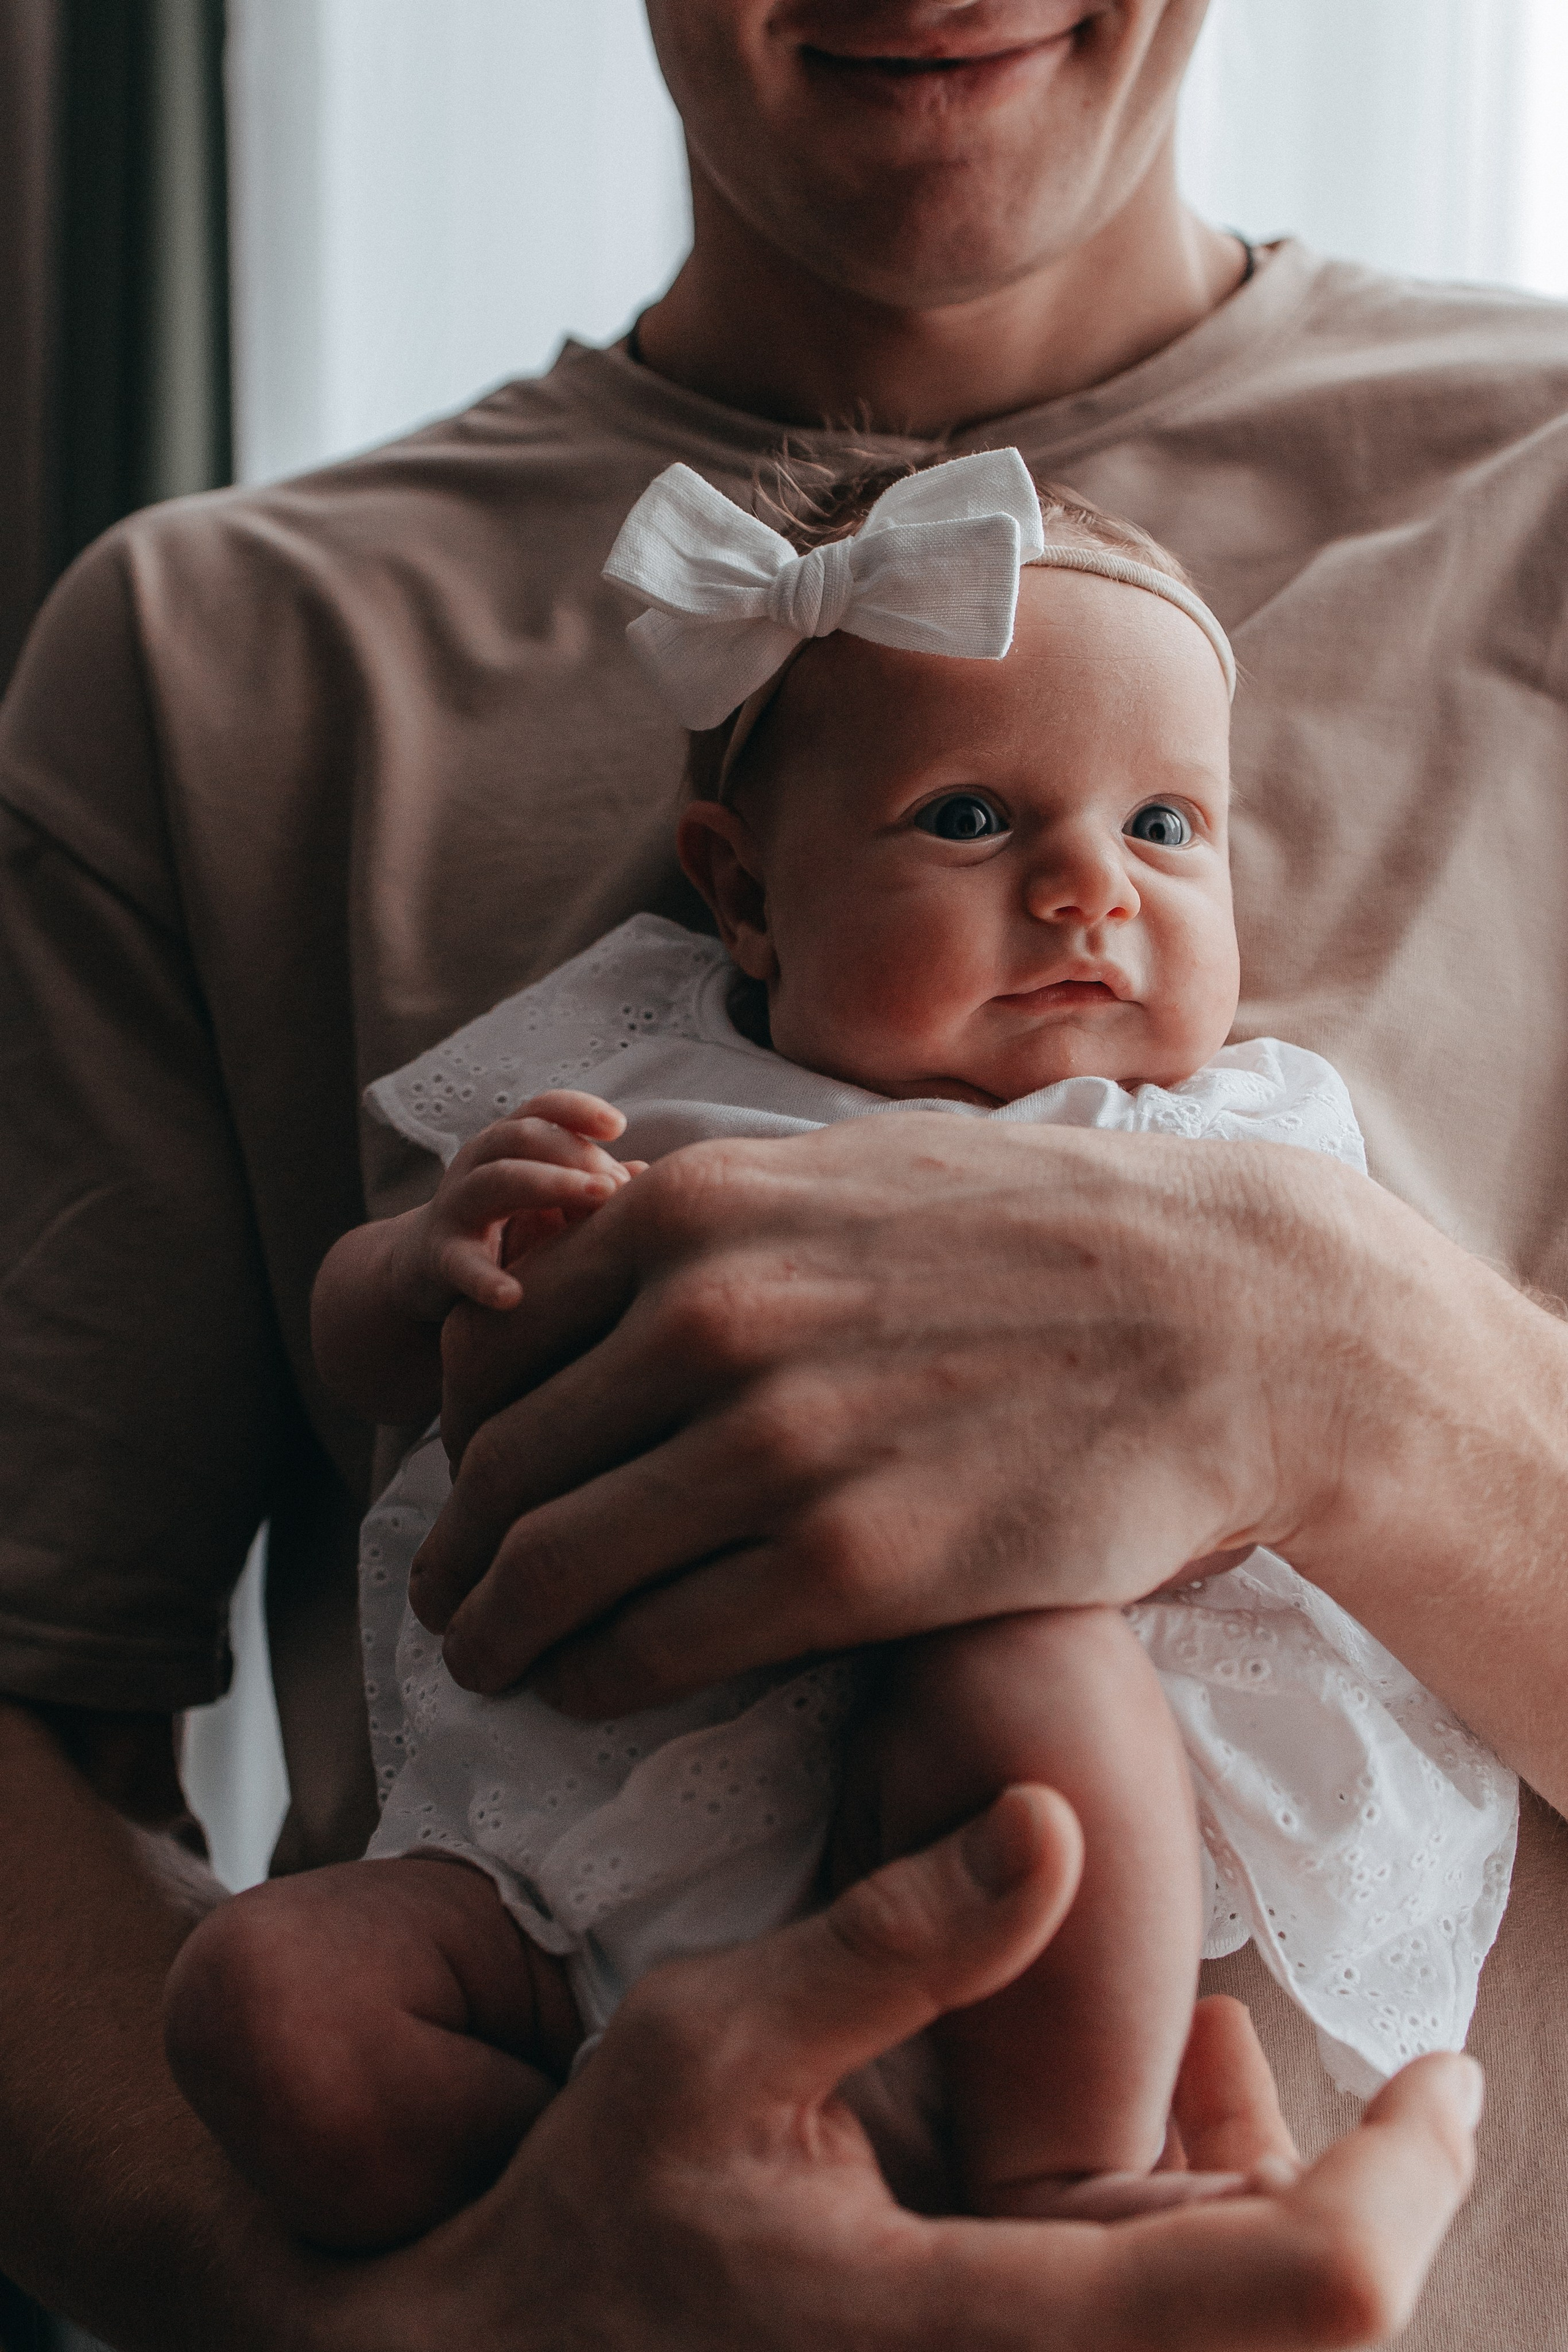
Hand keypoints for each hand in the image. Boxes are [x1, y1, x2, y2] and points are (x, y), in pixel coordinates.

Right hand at [294, 1787, 1477, 2351]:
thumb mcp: (716, 2042)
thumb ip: (889, 1942)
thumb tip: (1047, 1826)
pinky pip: (1159, 2328)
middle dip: (1365, 2187)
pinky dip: (1207, 2218)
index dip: (1402, 2182)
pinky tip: (1176, 2099)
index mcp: (984, 2329)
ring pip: (1233, 2335)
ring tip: (1224, 2051)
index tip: (1445, 2078)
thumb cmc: (597, 2215)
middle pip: (1297, 2330)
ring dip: (1277, 2196)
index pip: (1294, 2293)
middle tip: (1395, 2076)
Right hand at [398, 1090, 640, 1315]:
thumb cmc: (504, 1225)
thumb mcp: (544, 1197)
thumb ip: (588, 1181)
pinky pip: (461, 1264)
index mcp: (504, 1144)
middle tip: (616, 1183)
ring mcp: (456, 1207)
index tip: (619, 1126)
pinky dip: (485, 1280)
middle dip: (574, 1153)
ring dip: (548, 1185)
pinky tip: (513, 1297)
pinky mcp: (440, 1256)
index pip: (539, 1110)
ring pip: (496, 1180)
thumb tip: (646, 1174)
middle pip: (522, 1137)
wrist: (424, 1267)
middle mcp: (477, 1164)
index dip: (577, 1110)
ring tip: (596, 1202)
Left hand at [410, 1116, 1373, 1702]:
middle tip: (450, 1601)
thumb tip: (599, 1251)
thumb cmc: (1042, 1236)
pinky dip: (596, 1678)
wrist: (1224, 1317)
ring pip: (556, 1568)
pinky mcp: (851, 1568)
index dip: (458, 1437)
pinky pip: (659, 1645)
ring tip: (491, 1662)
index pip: (495, 1347)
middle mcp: (711, 1320)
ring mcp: (776, 1447)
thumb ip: (715, 1215)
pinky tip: (590, 1688)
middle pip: (503, 1467)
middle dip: (457, 1551)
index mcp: (694, 1211)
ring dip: (499, 1630)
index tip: (465, 1490)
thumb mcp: (850, 1168)